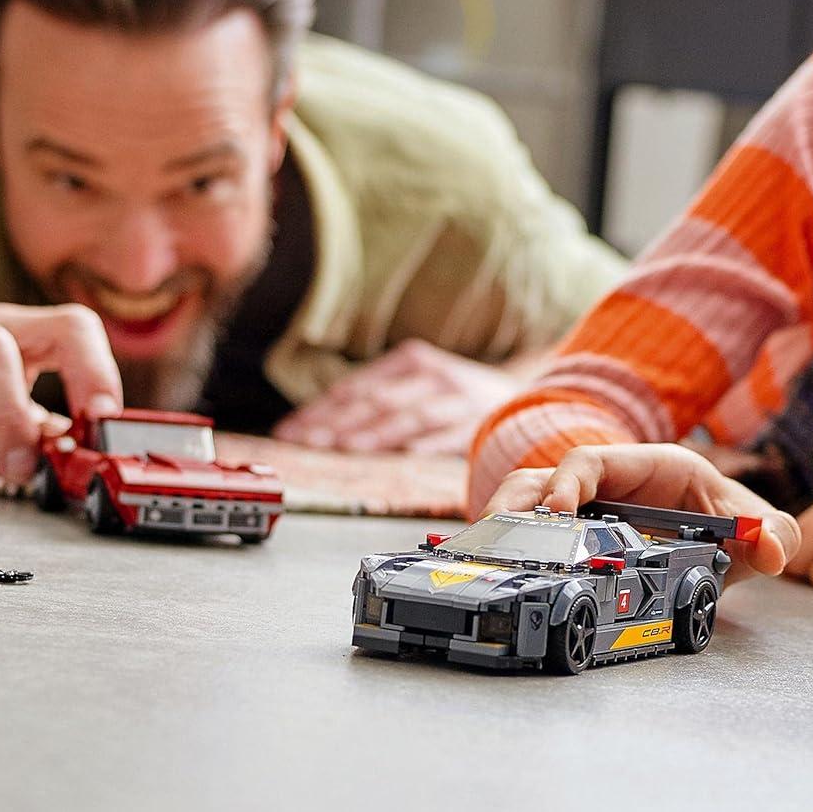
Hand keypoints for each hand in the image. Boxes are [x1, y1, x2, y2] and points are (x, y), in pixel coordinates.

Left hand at [271, 339, 518, 454]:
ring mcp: (455, 397)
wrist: (521, 389)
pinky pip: (449, 433)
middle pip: (376, 400)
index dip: (321, 409)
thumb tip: (322, 419)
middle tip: (306, 443)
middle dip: (337, 423)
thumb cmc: (457, 392)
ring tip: (346, 447)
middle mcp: (431, 374)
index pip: (356, 386)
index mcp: (410, 360)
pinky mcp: (477, 421)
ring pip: (409, 415)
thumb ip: (379, 394)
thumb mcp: (418, 380)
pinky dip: (428, 442)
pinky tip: (407, 451)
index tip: (290, 431)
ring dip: (376, 432)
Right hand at [481, 442, 800, 578]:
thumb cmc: (730, 523)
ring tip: (482, 556)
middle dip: (513, 503)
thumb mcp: (755, 526)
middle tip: (496, 536)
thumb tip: (774, 551)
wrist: (722, 540)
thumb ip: (774, 534)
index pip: (591, 460)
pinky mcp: (571, 539)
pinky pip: (529, 536)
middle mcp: (606, 483)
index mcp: (646, 467)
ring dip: (502, 525)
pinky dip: (510, 550)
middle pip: (539, 479)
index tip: (557, 511)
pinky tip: (496, 574)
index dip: (568, 481)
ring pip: (524, 504)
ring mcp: (582, 511)